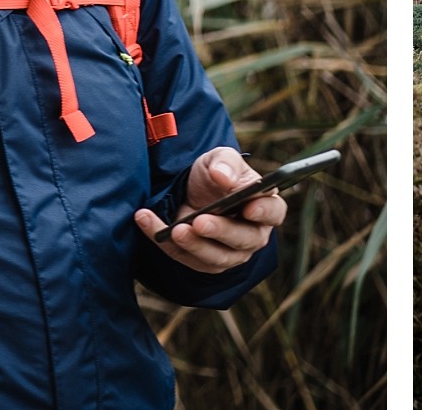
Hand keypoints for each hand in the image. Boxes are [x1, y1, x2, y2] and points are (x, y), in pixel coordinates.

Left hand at [134, 147, 284, 272]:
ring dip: (194, 245)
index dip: (264, 212)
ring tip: (175, 229)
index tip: (249, 207)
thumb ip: (225, 163)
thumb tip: (223, 177)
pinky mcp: (203, 262)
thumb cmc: (215, 175)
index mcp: (265, 206)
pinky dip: (165, 242)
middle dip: (221, 231)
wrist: (191, 190)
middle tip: (200, 221)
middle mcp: (252, 235)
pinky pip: (184, 258)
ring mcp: (229, 253)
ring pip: (216, 258)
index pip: (273, 212)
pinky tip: (147, 220)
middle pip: (243, 240)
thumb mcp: (219, 158)